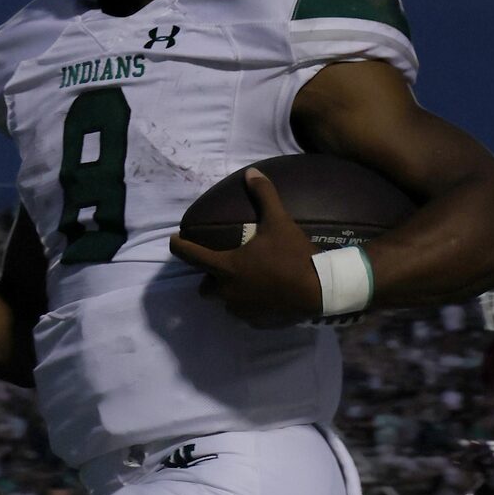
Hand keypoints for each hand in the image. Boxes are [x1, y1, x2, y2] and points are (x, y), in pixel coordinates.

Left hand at [169, 168, 322, 327]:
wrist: (319, 290)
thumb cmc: (293, 256)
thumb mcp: (279, 221)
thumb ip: (264, 196)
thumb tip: (252, 173)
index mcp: (226, 267)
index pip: (191, 256)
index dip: (179, 247)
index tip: (174, 242)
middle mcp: (227, 291)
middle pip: (204, 288)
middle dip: (209, 278)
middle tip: (223, 267)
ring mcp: (241, 310)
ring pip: (225, 302)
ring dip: (229, 293)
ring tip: (245, 282)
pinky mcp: (256, 322)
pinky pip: (245, 313)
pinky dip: (249, 305)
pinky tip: (263, 297)